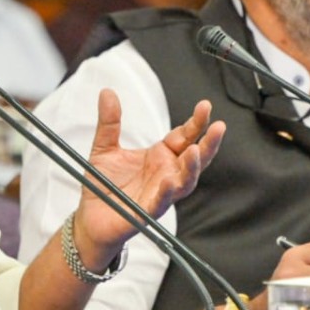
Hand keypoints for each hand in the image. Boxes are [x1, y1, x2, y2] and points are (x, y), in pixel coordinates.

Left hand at [71, 89, 224, 268]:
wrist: (90, 217)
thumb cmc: (103, 184)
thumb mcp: (104, 147)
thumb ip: (110, 122)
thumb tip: (107, 91)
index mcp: (160, 156)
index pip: (185, 136)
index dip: (196, 122)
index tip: (205, 106)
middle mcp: (167, 174)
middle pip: (195, 157)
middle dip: (208, 143)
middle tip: (219, 126)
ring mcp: (162, 193)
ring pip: (186, 180)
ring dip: (193, 167)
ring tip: (195, 150)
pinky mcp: (149, 212)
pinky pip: (163, 202)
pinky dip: (168, 192)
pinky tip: (170, 181)